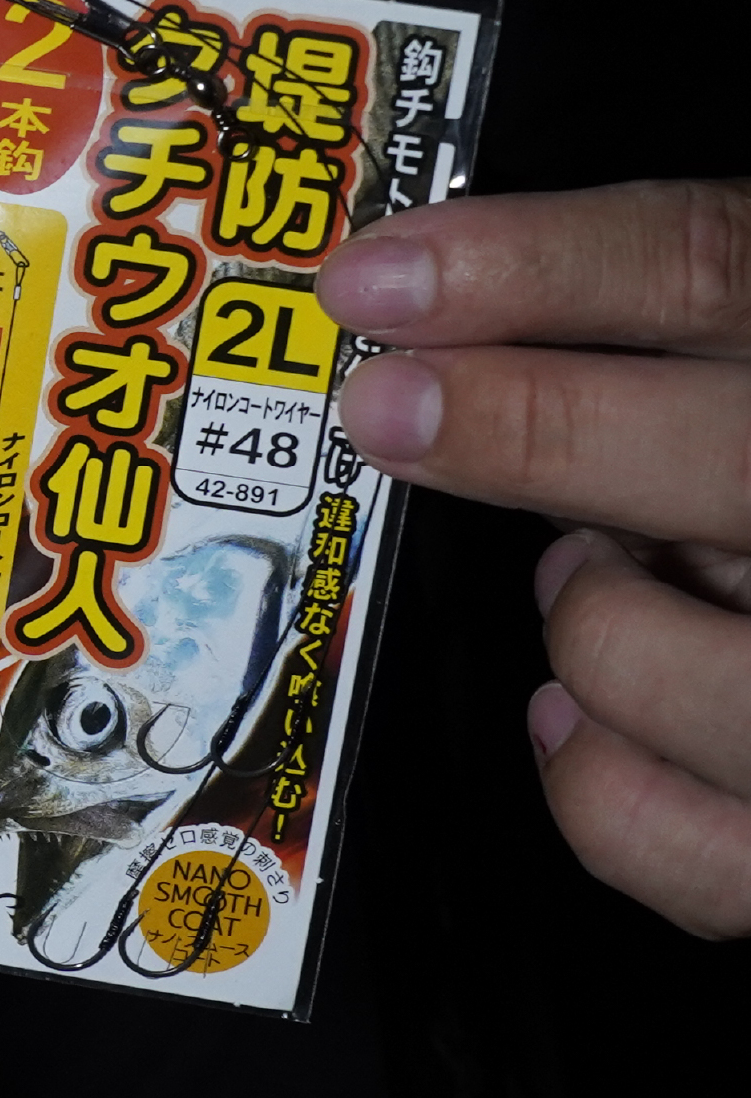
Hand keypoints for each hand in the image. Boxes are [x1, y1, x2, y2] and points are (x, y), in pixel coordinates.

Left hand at [318, 181, 750, 936]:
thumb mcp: (732, 381)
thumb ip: (641, 349)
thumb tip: (431, 331)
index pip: (713, 271)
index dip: (542, 264)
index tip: (383, 277)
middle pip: (726, 460)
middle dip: (533, 428)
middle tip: (387, 406)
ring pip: (670, 653)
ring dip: (587, 615)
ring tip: (592, 581)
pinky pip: (667, 833)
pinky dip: (592, 776)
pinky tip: (581, 715)